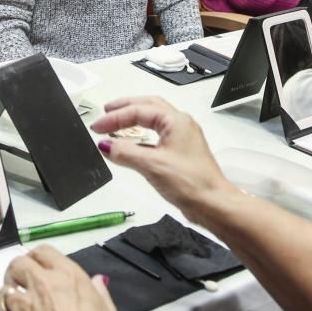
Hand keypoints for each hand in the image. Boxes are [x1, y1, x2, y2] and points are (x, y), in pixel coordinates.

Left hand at [0, 245, 122, 310]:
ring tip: (18, 309)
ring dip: (9, 298)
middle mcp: (42, 285)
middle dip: (18, 273)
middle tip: (23, 285)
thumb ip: (99, 294)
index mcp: (68, 276)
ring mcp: (23, 307)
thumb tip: (96, 281)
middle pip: (17, 265)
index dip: (38, 259)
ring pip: (3, 292)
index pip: (43, 251)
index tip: (38, 268)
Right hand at [90, 96, 235, 221]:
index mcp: (175, 121)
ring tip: (116, 123)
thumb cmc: (193, 183)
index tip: (98, 127)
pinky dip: (140, 136)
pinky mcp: (180, 154)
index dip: (114, 118)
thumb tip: (106, 145)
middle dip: (125, 107)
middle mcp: (180, 125)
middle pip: (148, 106)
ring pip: (154, 120)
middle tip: (106, 111)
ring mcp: (181, 139)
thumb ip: (125, 153)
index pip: (138, 111)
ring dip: (134, 119)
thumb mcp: (151, 165)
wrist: (213, 204)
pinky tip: (131, 145)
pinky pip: (157, 136)